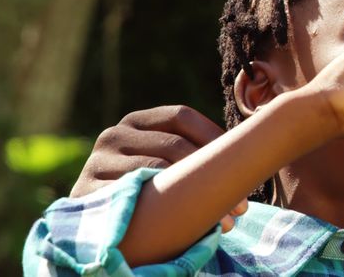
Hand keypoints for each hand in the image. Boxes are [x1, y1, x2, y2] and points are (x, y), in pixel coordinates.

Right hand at [72, 105, 248, 230]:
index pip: (181, 116)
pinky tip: (188, 226)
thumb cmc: (144, 191)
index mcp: (137, 121)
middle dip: (212, 174)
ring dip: (196, 198)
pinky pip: (133, 198)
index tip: (242, 164)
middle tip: (242, 206)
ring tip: (225, 222)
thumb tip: (257, 145)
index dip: (214, 135)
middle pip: (174, 145)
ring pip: (158, 172)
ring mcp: (97, 162)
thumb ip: (191, 151)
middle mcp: (114, 134)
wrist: (93, 227)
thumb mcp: (162, 163)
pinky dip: (165, 212)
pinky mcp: (85, 192)